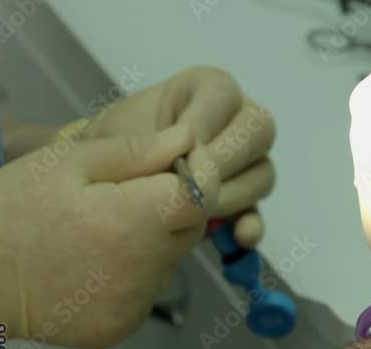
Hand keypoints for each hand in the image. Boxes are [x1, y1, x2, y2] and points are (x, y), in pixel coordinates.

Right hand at [0, 125, 211, 347]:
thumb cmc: (11, 209)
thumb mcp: (68, 162)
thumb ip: (138, 151)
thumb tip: (189, 139)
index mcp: (129, 223)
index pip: (201, 196)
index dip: (195, 174)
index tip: (171, 164)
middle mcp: (140, 271)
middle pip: (189, 228)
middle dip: (170, 206)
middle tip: (121, 197)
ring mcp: (132, 305)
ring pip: (170, 260)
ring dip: (151, 242)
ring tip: (98, 232)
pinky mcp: (121, 327)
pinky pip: (147, 291)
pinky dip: (132, 275)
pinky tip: (92, 264)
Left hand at [86, 66, 275, 247]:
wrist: (108, 175)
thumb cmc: (116, 144)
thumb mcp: (123, 133)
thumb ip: (150, 145)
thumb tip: (182, 170)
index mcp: (208, 89)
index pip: (224, 94)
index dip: (204, 123)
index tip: (176, 147)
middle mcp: (238, 120)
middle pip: (259, 130)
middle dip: (223, 160)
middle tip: (189, 182)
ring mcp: (248, 162)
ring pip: (262, 173)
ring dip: (230, 194)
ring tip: (192, 209)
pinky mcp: (244, 202)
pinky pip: (259, 212)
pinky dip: (250, 226)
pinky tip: (236, 237)